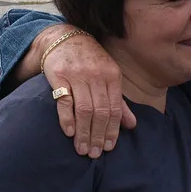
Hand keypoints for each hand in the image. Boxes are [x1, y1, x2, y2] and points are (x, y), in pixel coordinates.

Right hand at [42, 32, 135, 157]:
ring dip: (84, 132)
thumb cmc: (90, 61)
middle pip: (100, 111)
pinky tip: (69, 132)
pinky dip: (67, 118)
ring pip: (84, 109)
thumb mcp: (109, 76)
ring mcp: (77, 75)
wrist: (64, 38)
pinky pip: (64, 100)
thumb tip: (132, 125)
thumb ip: (119, 101)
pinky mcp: (59, 75)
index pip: (114, 109)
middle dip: (98, 135)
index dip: (112, 130)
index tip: (109, 148)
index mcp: (112, 75)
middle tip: (94, 154)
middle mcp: (96, 75)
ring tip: (82, 149)